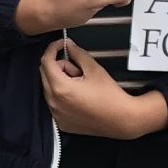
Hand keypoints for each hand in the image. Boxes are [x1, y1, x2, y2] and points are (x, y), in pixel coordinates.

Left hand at [40, 39, 167, 139]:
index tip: (60, 45)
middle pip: (45, 74)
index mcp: (61, 88)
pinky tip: (79, 97)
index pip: (46, 61)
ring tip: (81, 85)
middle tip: (79, 70)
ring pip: (49, 88)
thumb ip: (77, 53)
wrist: (121, 120)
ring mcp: (56, 114)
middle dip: (60, 67)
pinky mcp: (61, 122)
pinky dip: (62, 96)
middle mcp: (54, 103)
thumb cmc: (110, 96)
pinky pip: (54, 103)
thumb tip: (69, 45)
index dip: (53, 49)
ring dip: (61, 82)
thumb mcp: (94, 69)